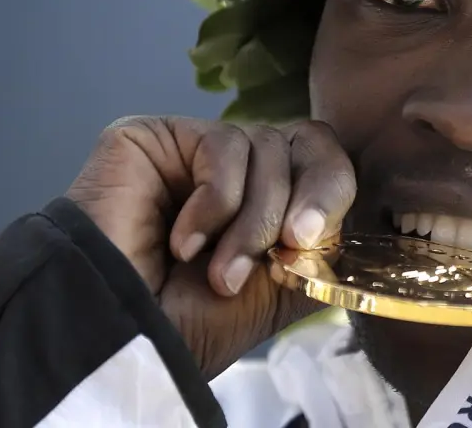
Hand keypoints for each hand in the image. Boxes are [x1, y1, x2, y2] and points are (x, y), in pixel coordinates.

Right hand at [65, 116, 355, 377]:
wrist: (126, 334)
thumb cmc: (193, 319)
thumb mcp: (283, 285)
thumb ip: (322, 239)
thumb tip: (345, 209)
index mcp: (271, 195)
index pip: (325, 156)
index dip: (332, 188)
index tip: (312, 239)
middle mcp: (239, 166)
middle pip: (308, 140)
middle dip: (304, 201)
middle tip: (288, 245)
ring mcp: (197, 149)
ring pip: (267, 146)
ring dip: (252, 220)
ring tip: (219, 271)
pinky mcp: (156, 136)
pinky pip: (223, 144)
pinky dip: (215, 202)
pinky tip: (184, 242)